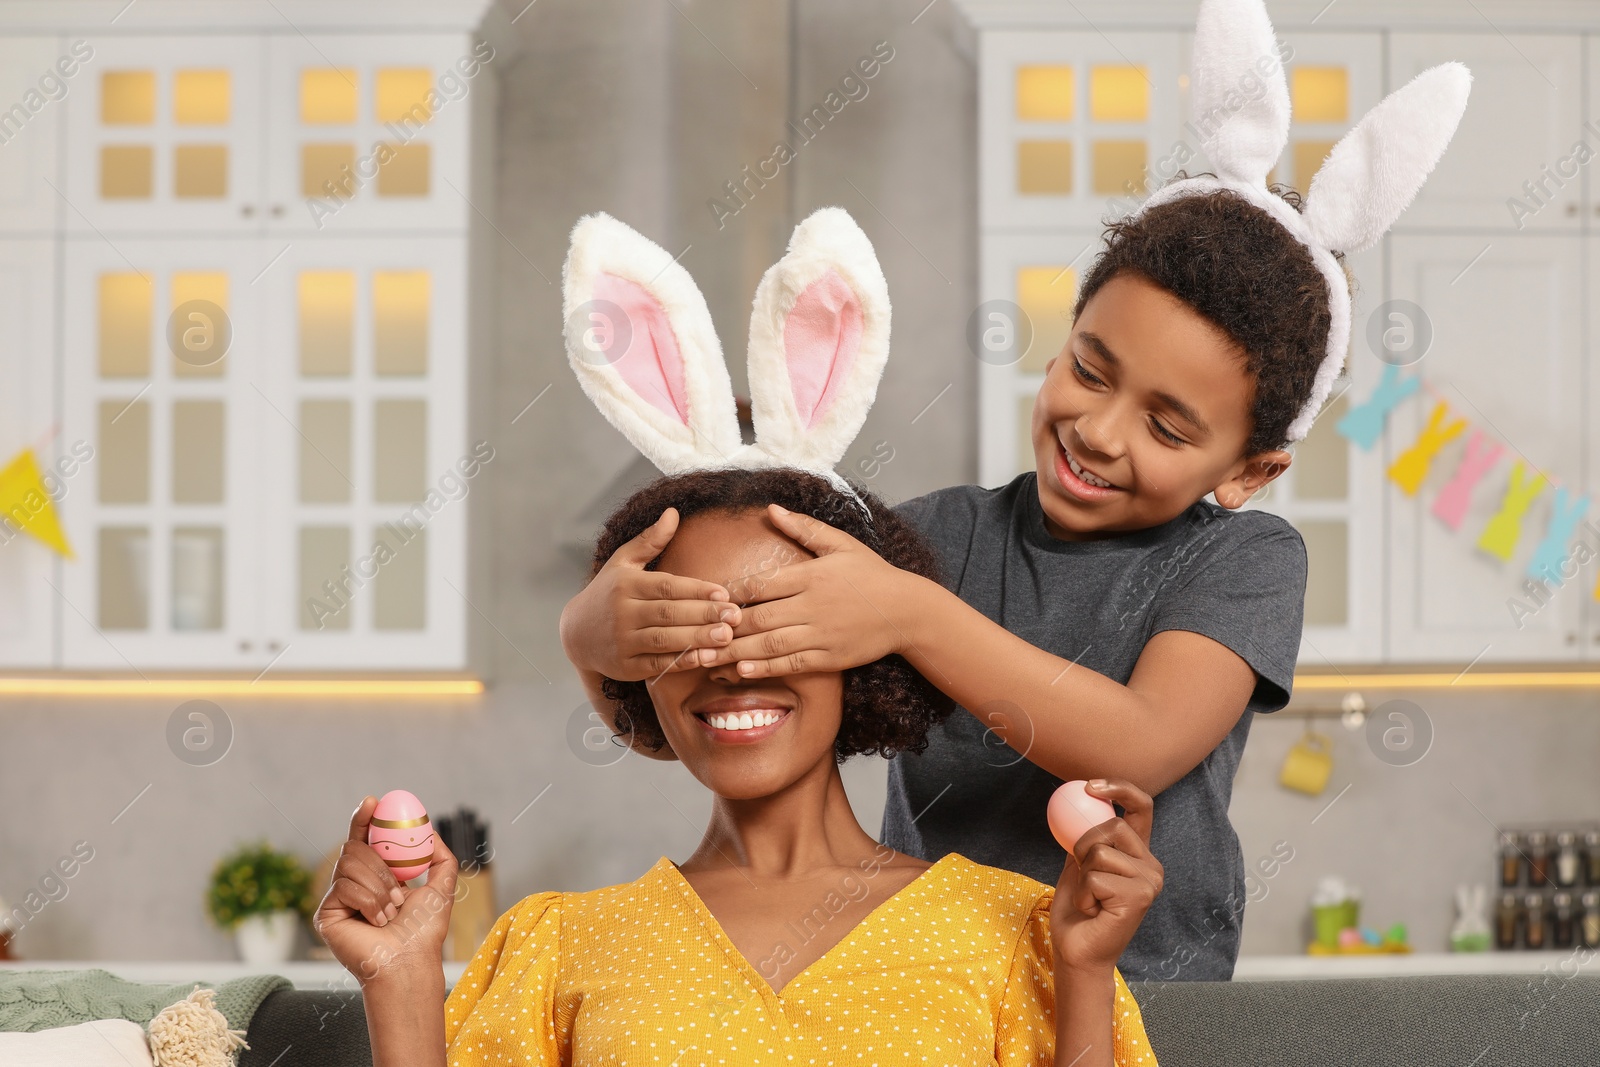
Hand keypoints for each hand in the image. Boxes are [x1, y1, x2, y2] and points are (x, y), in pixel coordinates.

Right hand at [314, 796, 458, 987]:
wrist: (409, 960)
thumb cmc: (424, 931)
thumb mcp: (441, 887)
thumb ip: (440, 857)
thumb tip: (430, 832)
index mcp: (376, 876)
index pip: (364, 839)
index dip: (363, 818)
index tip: (373, 801)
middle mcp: (353, 884)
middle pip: (355, 846)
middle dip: (381, 864)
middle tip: (399, 887)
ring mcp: (338, 898)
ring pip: (349, 863)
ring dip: (379, 886)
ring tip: (391, 911)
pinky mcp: (325, 913)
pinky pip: (342, 885)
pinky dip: (368, 901)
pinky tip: (376, 921)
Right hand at [559, 508, 743, 679]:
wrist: (575, 633)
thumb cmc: (607, 593)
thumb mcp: (622, 562)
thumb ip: (649, 540)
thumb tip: (674, 512)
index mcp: (625, 584)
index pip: (666, 586)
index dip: (696, 590)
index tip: (723, 593)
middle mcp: (622, 612)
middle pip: (669, 613)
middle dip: (704, 615)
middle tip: (735, 617)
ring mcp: (622, 641)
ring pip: (665, 639)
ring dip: (697, 638)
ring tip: (727, 637)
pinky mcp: (624, 666)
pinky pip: (657, 663)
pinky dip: (682, 661)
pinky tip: (706, 656)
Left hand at [706, 504, 918, 677]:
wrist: (906, 610)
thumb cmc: (871, 574)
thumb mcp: (841, 543)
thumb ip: (803, 528)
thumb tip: (771, 508)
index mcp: (811, 575)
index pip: (762, 584)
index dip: (731, 592)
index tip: (706, 598)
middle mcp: (813, 606)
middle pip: (759, 617)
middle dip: (724, 626)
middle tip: (692, 632)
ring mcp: (821, 633)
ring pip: (770, 644)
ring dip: (735, 652)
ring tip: (705, 657)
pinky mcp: (830, 657)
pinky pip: (792, 664)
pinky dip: (765, 668)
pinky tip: (741, 670)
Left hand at [1049, 779, 1162, 973]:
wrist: (1077, 951)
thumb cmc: (1078, 910)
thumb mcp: (1079, 864)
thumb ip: (1085, 836)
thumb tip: (1076, 799)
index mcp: (1139, 853)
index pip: (1141, 807)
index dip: (1119, 789)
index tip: (1089, 786)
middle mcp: (1151, 866)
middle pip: (1113, 827)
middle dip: (1084, 845)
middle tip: (1081, 873)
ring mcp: (1149, 882)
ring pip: (1101, 852)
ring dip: (1082, 874)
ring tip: (1090, 898)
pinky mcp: (1139, 898)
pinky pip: (1096, 877)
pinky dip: (1084, 894)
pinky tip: (1093, 911)